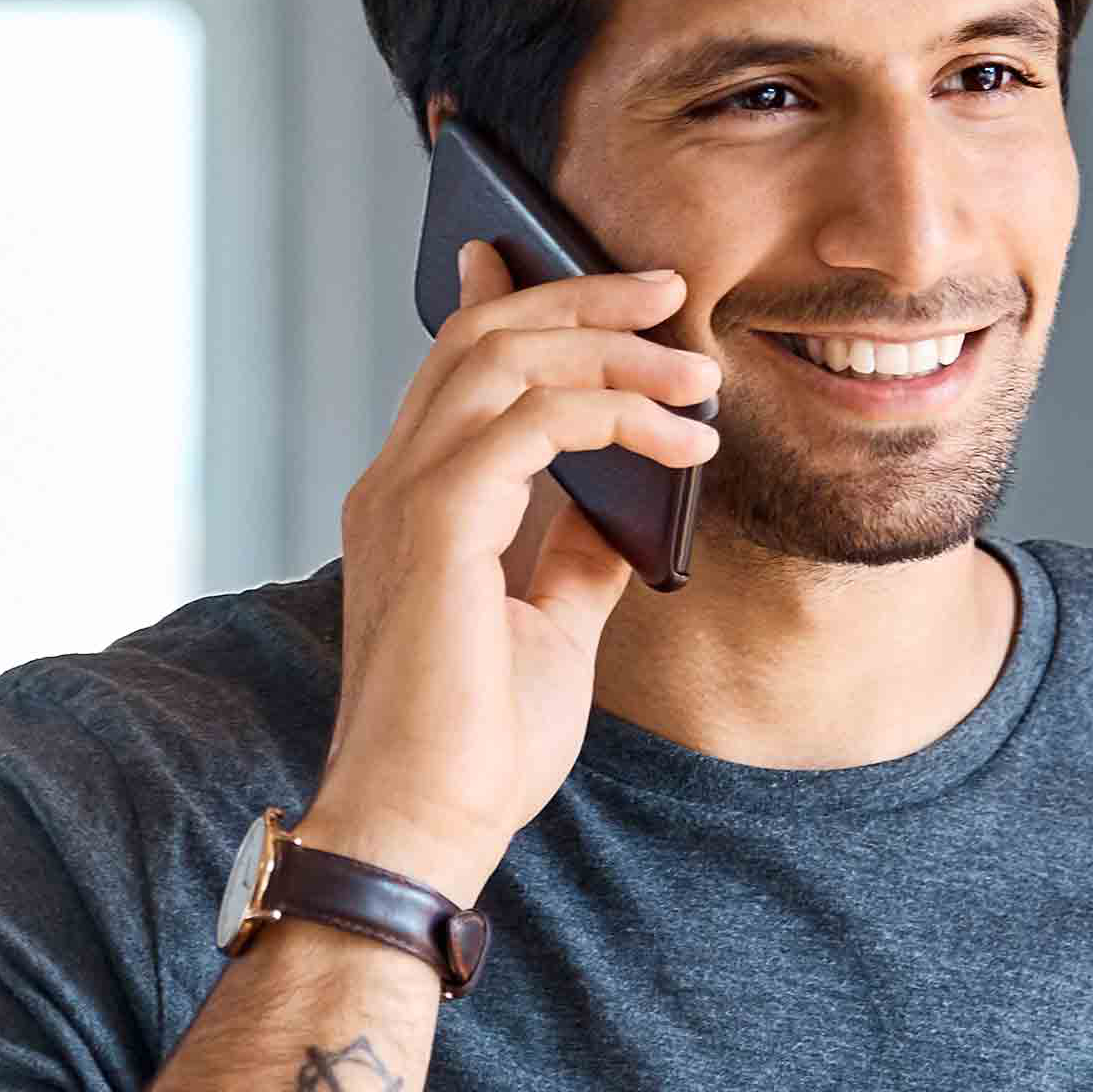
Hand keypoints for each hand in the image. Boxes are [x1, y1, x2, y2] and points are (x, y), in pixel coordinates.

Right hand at [310, 238, 720, 902]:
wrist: (426, 822)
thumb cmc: (475, 748)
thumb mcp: (553, 629)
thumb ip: (577, 555)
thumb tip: (631, 503)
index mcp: (411, 504)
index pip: (458, 365)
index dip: (519, 297)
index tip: (592, 269)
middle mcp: (394, 485)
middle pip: (482, 335)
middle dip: (584, 298)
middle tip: (673, 291)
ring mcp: (405, 498)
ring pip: (505, 356)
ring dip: (613, 348)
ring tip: (698, 372)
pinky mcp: (435, 523)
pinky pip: (534, 420)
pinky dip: (617, 414)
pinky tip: (682, 445)